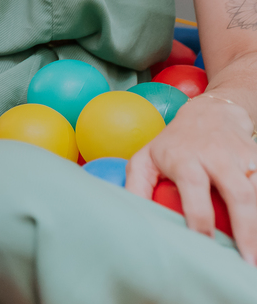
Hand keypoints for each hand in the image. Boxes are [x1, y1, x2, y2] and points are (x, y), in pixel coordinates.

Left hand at [126, 95, 256, 263]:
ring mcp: (241, 157)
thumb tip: (129, 215)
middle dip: (247, 229)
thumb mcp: (146, 158)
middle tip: (248, 262)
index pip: (194, 188)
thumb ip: (136, 185)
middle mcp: (216, 156)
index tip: (204, 245)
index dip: (200, 219)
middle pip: (238, 194)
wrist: (209, 113)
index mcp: (184, 158)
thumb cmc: (173, 143)